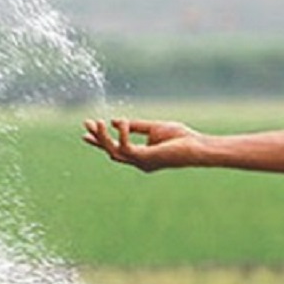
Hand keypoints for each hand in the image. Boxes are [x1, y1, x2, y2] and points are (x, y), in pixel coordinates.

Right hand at [81, 118, 200, 171]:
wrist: (196, 147)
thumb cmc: (180, 138)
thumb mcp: (153, 128)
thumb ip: (135, 126)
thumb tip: (115, 121)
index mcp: (140, 155)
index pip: (116, 147)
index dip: (101, 139)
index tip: (87, 130)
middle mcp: (137, 161)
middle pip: (110, 151)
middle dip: (97, 138)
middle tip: (86, 124)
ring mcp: (140, 162)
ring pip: (113, 152)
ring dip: (103, 138)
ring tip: (97, 122)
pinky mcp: (144, 158)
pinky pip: (125, 147)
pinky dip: (122, 134)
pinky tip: (122, 122)